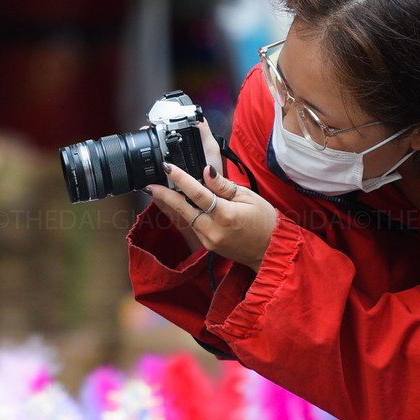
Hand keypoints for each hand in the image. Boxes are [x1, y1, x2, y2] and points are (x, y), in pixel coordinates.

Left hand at [147, 161, 277, 269]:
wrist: (270, 251)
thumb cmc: (264, 221)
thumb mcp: (248, 197)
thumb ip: (223, 186)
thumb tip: (206, 171)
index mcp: (226, 216)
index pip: (197, 194)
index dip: (180, 179)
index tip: (168, 168)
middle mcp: (213, 230)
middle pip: (183, 209)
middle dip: (164, 196)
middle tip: (149, 184)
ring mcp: (209, 240)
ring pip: (186, 218)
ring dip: (173, 204)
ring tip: (160, 190)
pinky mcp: (208, 245)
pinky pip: (192, 226)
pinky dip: (186, 214)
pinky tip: (179, 204)